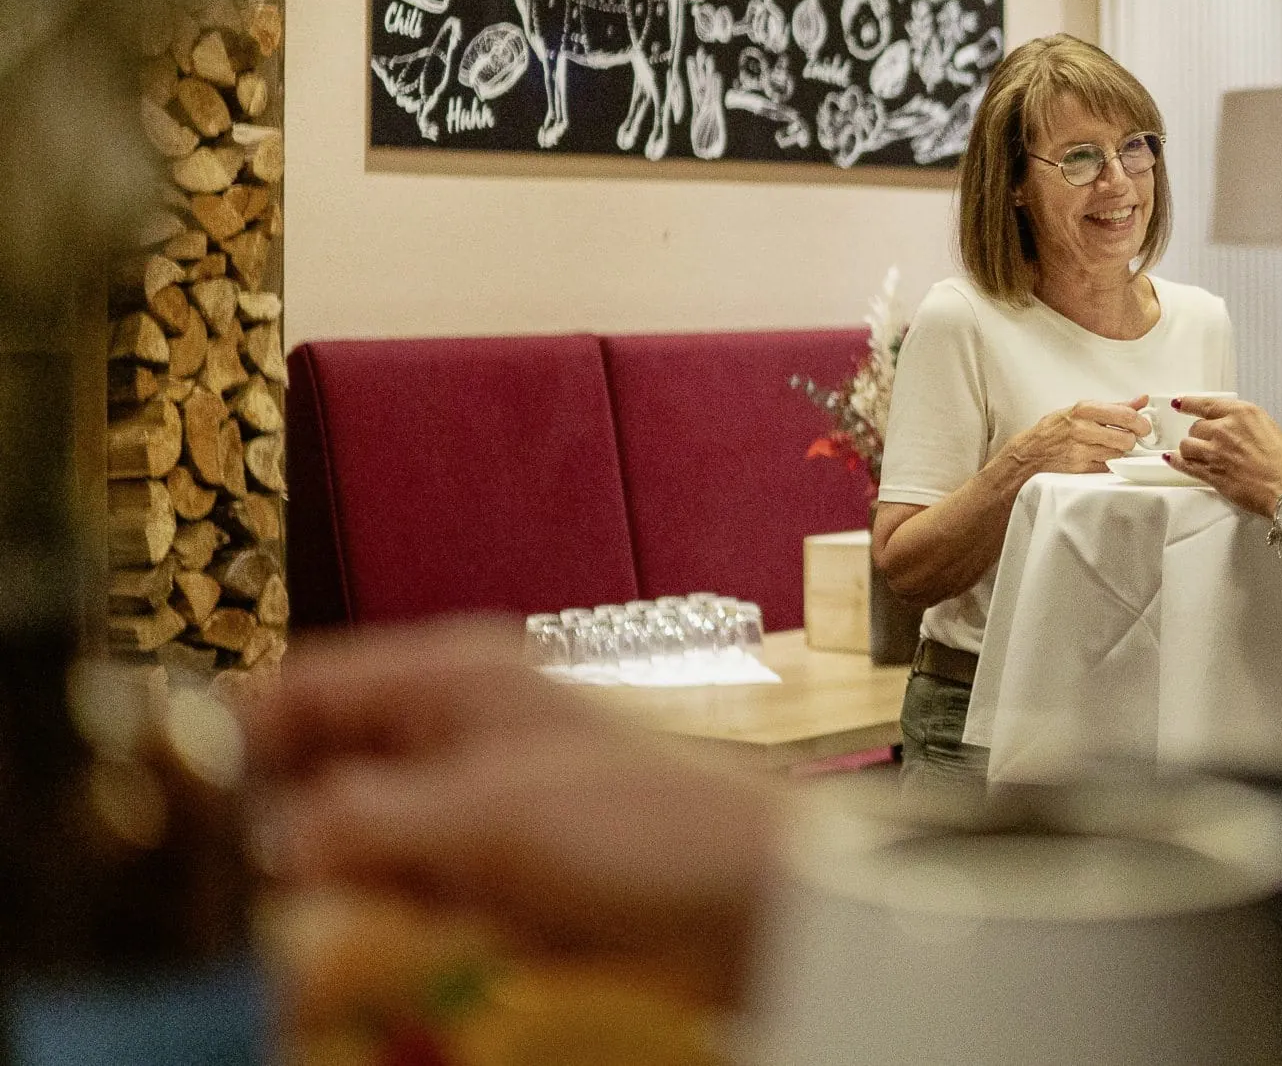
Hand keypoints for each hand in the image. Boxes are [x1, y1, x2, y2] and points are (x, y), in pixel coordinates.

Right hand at [246, 620, 780, 1007]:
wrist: (766, 902)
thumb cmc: (652, 827)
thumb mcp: (486, 821)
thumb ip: (361, 826)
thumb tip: (261, 843)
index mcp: (455, 677)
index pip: (304, 687)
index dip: (228, 740)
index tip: (158, 804)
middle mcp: (462, 729)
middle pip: (322, 773)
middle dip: (274, 834)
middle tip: (216, 899)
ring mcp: (485, 803)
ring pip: (360, 846)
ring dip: (332, 893)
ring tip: (290, 939)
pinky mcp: (511, 873)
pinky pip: (413, 898)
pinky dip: (389, 928)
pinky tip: (368, 961)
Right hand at [1005, 396, 1149, 476]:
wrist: (1030, 453)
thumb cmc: (1054, 430)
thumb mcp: (1080, 410)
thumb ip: (1114, 406)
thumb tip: (1141, 400)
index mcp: (1084, 409)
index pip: (1125, 415)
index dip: (1141, 423)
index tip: (1144, 426)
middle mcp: (1082, 429)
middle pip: (1126, 438)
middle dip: (1131, 439)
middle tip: (1127, 438)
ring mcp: (1081, 451)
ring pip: (1119, 454)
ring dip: (1118, 452)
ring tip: (1106, 446)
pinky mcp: (1081, 470)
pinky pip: (1108, 467)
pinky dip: (1108, 463)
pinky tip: (1098, 457)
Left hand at [1168, 396, 1281, 515]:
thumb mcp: (1274, 431)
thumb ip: (1254, 429)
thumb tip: (1250, 436)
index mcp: (1244, 414)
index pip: (1207, 404)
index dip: (1190, 404)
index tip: (1180, 403)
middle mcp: (1226, 429)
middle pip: (1197, 427)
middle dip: (1201, 435)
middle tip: (1208, 443)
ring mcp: (1216, 451)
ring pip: (1187, 445)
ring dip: (1191, 450)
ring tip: (1196, 454)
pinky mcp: (1211, 473)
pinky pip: (1186, 465)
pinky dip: (1177, 463)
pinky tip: (1172, 460)